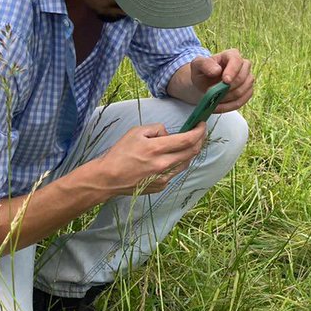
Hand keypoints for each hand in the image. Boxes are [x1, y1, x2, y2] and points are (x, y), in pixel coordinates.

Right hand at [88, 123, 206, 196]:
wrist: (108, 178)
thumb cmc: (120, 153)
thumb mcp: (136, 132)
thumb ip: (157, 129)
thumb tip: (170, 134)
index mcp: (156, 149)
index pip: (187, 139)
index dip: (199, 131)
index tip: (202, 124)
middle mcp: (163, 165)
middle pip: (192, 152)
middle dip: (200, 140)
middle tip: (200, 132)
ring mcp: (163, 177)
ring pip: (186, 162)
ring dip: (190, 152)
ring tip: (186, 144)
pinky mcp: (161, 186)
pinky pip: (175, 172)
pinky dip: (177, 163)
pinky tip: (170, 158)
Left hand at [189, 49, 253, 110]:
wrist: (205, 84)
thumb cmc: (202, 72)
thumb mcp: (197, 65)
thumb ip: (204, 64)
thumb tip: (217, 70)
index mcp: (232, 55)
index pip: (237, 61)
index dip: (232, 71)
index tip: (226, 81)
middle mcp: (243, 65)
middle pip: (243, 78)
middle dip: (229, 88)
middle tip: (214, 94)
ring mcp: (248, 79)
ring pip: (244, 91)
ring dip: (228, 98)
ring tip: (214, 101)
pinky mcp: (247, 91)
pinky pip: (242, 101)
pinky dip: (230, 106)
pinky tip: (218, 107)